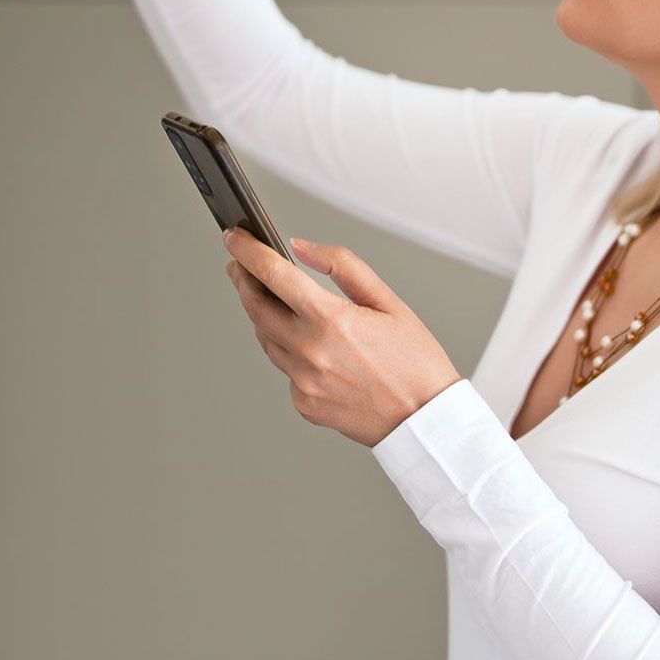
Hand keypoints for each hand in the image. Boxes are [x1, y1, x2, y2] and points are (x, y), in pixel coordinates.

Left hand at [223, 227, 463, 448]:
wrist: (426, 421)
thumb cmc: (416, 362)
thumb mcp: (387, 300)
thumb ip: (342, 265)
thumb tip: (302, 247)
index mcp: (330, 320)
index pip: (272, 275)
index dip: (247, 251)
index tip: (234, 238)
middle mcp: (310, 352)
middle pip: (255, 308)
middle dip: (243, 281)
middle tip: (240, 266)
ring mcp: (303, 382)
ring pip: (267, 339)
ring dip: (264, 316)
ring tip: (274, 300)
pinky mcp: (304, 404)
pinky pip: (285, 370)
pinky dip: (289, 352)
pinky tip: (309, 346)